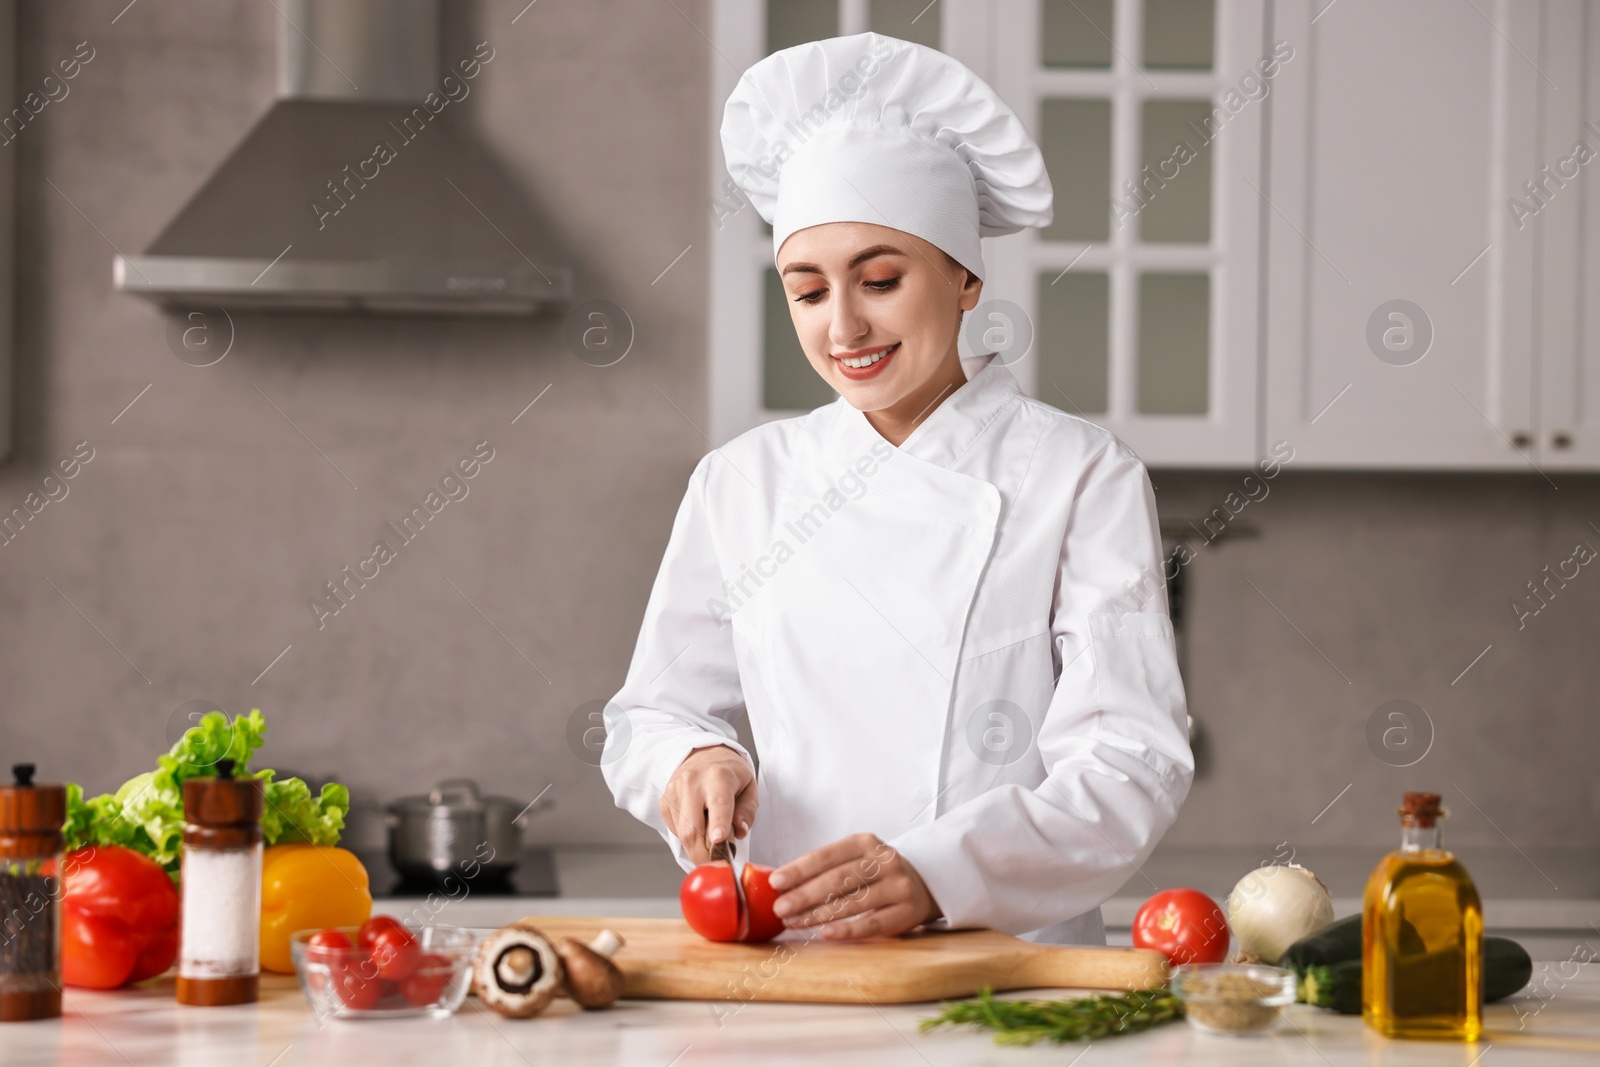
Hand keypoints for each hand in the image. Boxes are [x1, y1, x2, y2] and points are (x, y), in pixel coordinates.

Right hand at [659, 744, 756, 865]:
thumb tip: (739, 831)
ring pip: (682, 833)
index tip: (719, 841)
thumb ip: (747, 811)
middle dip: (705, 854)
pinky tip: (699, 828)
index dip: (718, 824)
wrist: (703, 755)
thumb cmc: (729, 774)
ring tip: (712, 849)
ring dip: (697, 850)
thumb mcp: (748, 787)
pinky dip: (689, 838)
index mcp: (718, 776)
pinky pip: (676, 830)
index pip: (718, 803)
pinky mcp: (665, 802)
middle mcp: (692, 782)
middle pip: (693, 828)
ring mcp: (674, 791)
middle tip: (719, 865)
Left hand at [767, 833, 940, 940]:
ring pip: (852, 902)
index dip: (799, 869)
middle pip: (837, 879)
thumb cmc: (876, 872)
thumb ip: (825, 868)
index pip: (827, 855)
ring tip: (794, 921)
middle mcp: (884, 861)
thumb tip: (782, 884)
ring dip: (817, 914)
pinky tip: (825, 933)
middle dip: (804, 895)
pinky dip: (846, 930)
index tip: (776, 882)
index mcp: (866, 842)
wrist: (924, 883)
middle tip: (779, 908)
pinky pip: (871, 924)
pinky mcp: (906, 912)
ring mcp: (898, 886)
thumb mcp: (857, 858)